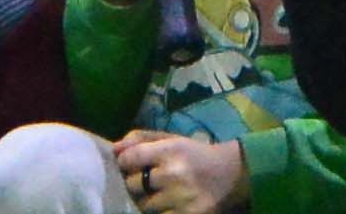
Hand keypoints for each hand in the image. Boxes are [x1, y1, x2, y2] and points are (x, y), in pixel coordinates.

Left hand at [110, 134, 254, 213]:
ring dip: (148, 201)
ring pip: (144, 206)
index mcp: (170, 150)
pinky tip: (169, 205)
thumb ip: (140, 140)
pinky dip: (161, 213)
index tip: (132, 164)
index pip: (128, 159)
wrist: (231, 175)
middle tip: (149, 181)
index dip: (126, 162)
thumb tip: (114, 149)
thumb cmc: (194, 155)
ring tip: (161, 194)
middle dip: (137, 183)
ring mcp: (181, 199)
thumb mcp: (171, 139)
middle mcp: (174, 174)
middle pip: (133, 185)